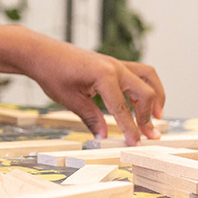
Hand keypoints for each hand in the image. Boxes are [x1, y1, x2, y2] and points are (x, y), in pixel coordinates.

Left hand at [26, 39, 164, 145]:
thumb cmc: (51, 73)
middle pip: (145, 93)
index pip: (123, 109)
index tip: (136, 144)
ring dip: (156, 97)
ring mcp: (115, 62)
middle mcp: (115, 67)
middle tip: (151, 136)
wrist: (40, 52)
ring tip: (157, 116)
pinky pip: (139, 72)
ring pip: (148, 78)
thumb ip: (91, 118)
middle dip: (149, 116)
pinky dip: (146, 86)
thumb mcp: (70, 100)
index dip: (131, 129)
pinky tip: (142, 101)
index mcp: (104, 76)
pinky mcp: (112, 63)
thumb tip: (104, 137)